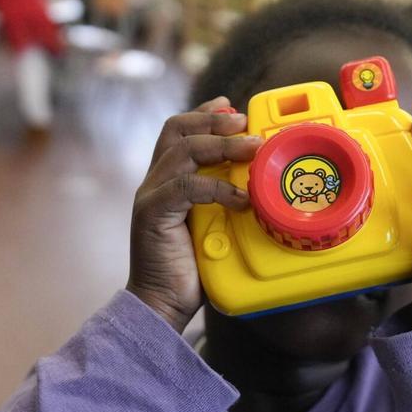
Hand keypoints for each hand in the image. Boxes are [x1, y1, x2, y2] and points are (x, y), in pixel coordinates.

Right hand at [126, 97, 261, 331]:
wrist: (162, 303)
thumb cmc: (191, 269)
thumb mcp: (215, 226)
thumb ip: (226, 202)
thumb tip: (261, 186)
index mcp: (166, 180)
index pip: (179, 132)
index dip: (205, 114)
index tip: (233, 107)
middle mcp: (155, 181)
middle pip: (177, 130)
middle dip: (214, 121)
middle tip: (245, 122)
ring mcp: (150, 195)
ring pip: (183, 151)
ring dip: (221, 145)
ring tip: (252, 148)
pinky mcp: (152, 213)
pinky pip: (186, 186)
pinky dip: (217, 188)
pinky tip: (241, 198)